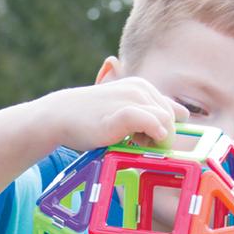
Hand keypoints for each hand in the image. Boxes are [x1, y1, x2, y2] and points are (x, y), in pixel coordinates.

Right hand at [44, 77, 188, 152]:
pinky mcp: (124, 113)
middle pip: (172, 119)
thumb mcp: (121, 112)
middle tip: (138, 146)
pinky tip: (137, 142)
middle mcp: (141, 89)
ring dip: (156, 141)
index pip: (174, 112)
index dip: (166, 131)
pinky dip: (153, 135)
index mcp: (142, 88)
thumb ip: (143, 117)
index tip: (148, 143)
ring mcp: (133, 99)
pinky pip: (153, 123)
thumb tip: (170, 128)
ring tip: (133, 144)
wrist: (60, 115)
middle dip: (161, 137)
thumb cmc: (89, 119)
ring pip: (166, 122)